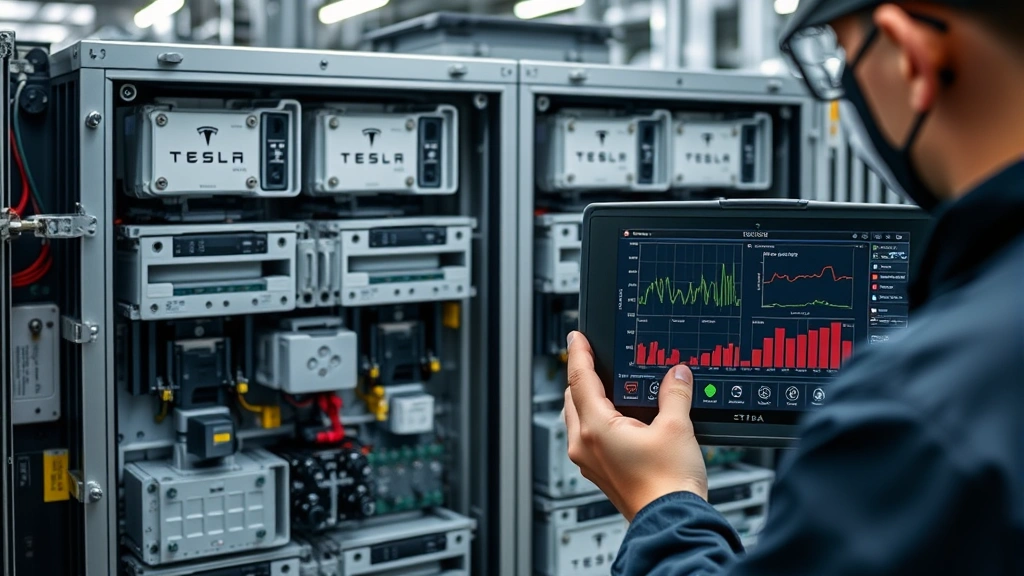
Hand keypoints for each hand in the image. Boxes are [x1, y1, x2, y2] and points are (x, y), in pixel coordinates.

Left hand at [564, 331, 707, 520]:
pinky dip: (597, 419)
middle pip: (573, 398)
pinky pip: (588, 436)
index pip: (580, 379)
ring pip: (578, 418)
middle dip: (582, 375)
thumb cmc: (669, 484)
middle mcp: (584, 445)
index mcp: (596, 429)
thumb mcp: (676, 427)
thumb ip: (675, 393)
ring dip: (588, 399)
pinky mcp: (600, 473)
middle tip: (595, 357)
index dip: (579, 353)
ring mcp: (589, 462)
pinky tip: (619, 418)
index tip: (577, 336)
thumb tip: (677, 374)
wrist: (671, 522)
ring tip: (609, 385)